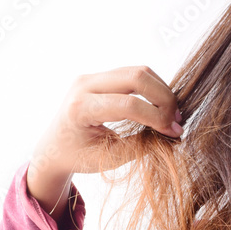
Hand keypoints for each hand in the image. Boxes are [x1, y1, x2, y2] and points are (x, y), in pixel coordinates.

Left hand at [26, 66, 181, 222]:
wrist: (53, 147)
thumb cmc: (78, 157)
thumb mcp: (109, 158)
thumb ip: (140, 145)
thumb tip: (172, 133)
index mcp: (80, 109)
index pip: (129, 105)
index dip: (158, 117)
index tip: (174, 132)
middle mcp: (84, 85)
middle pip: (136, 77)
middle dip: (164, 98)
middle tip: (177, 120)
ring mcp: (91, 77)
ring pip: (138, 71)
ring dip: (161, 90)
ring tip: (171, 114)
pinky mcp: (100, 76)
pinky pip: (133, 73)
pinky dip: (152, 87)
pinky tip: (160, 106)